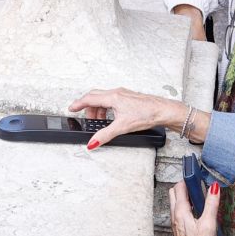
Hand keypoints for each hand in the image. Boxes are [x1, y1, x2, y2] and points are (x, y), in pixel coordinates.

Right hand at [66, 87, 189, 146]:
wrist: (164, 110)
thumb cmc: (147, 114)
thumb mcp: (122, 127)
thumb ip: (105, 135)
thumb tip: (93, 142)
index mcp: (112, 97)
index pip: (89, 98)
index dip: (78, 104)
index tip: (71, 108)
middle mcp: (117, 93)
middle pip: (95, 97)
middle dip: (88, 108)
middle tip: (86, 118)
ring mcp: (123, 94)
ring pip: (104, 98)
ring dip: (98, 109)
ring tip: (100, 121)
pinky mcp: (128, 97)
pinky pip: (112, 100)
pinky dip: (107, 108)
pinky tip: (112, 117)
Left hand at [168, 180, 221, 235]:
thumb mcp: (209, 224)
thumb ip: (211, 204)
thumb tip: (214, 188)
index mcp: (180, 212)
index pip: (179, 187)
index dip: (188, 179)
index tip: (197, 175)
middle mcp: (175, 217)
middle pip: (175, 193)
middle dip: (184, 186)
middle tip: (198, 185)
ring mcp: (176, 224)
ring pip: (176, 204)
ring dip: (185, 197)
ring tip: (200, 197)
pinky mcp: (180, 231)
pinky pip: (180, 213)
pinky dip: (187, 207)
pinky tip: (198, 213)